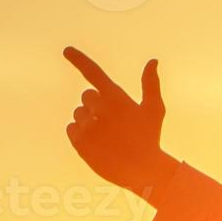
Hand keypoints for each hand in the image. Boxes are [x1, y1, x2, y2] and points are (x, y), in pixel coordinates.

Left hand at [63, 47, 178, 198]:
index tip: (67, 50)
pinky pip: (71, 128)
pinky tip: (98, 142)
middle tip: (114, 122)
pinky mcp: (78, 140)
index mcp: (116, 97)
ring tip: (108, 136)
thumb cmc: (149, 138)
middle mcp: (99, 108)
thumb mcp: (154, 110)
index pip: (93, 72)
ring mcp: (87, 125)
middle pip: (87, 96)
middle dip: (96, 104)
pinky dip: (81, 133)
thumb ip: (150, 83)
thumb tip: (153, 60)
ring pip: (78, 113)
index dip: (79, 59)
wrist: (141, 170)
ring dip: (89, 120)